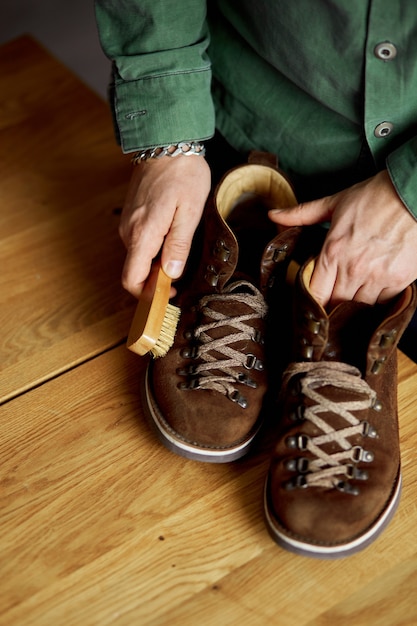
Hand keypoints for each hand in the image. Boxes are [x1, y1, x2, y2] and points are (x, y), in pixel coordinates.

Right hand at [119, 155, 210, 296]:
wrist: (165, 141)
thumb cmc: (183, 174)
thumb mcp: (190, 211)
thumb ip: (179, 244)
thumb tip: (171, 273)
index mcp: (143, 234)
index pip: (131, 279)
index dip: (147, 295)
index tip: (169, 295)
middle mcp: (129, 231)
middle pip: (135, 270)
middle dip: (155, 280)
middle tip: (182, 277)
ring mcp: (127, 223)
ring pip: (138, 257)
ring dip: (155, 264)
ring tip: (179, 254)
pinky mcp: (131, 215)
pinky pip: (138, 242)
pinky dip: (152, 249)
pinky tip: (170, 238)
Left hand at [269, 170, 416, 306]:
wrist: (413, 193)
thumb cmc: (374, 197)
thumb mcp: (333, 203)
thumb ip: (301, 214)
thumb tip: (273, 215)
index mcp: (332, 252)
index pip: (315, 294)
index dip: (311, 302)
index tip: (311, 302)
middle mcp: (353, 269)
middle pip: (335, 305)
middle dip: (331, 304)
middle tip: (331, 301)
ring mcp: (377, 277)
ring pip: (358, 308)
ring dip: (353, 305)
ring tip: (352, 296)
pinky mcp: (399, 280)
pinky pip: (382, 303)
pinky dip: (376, 301)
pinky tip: (372, 291)